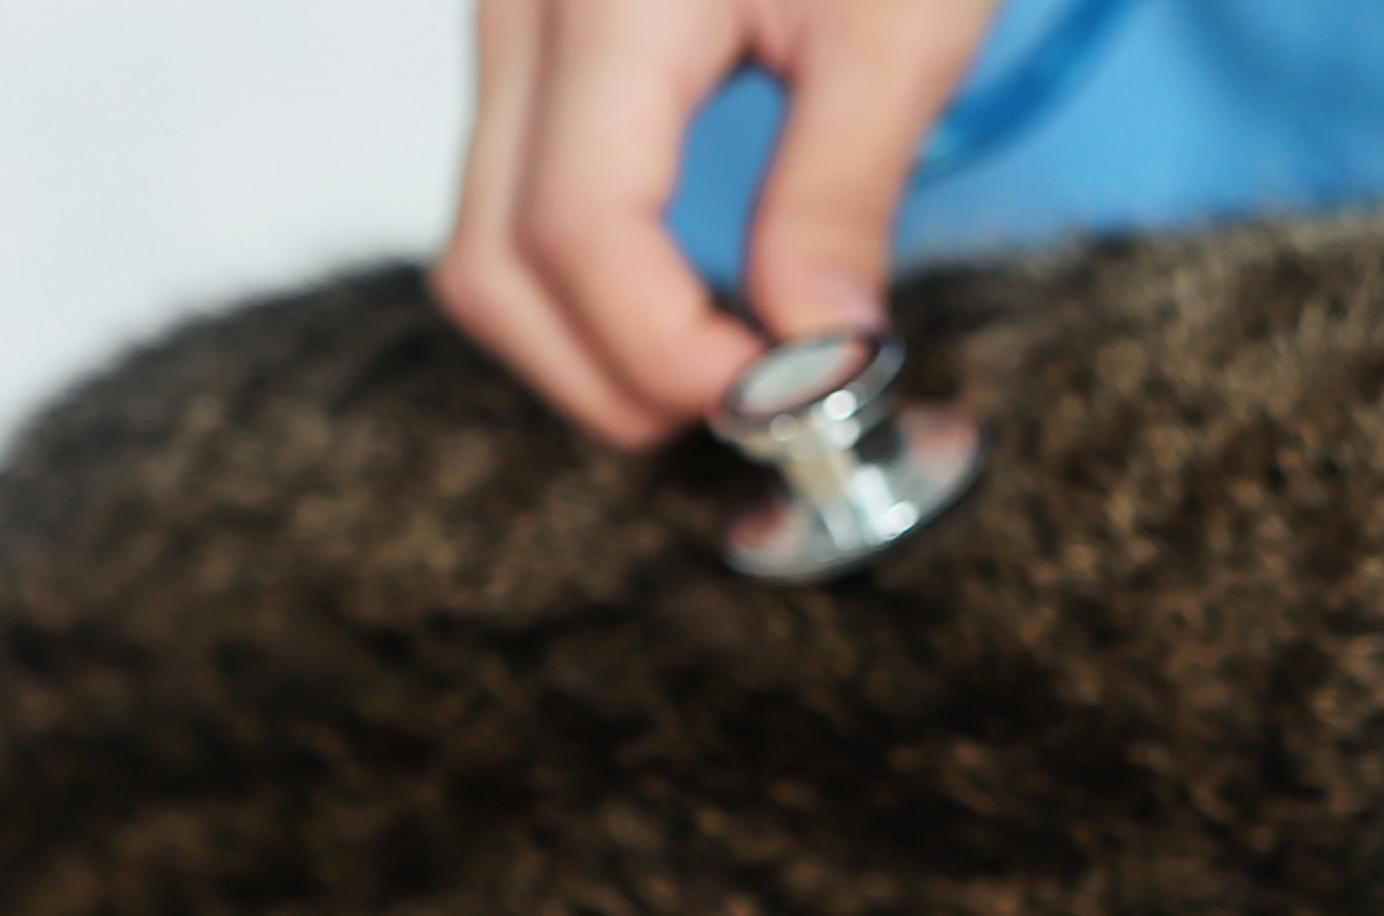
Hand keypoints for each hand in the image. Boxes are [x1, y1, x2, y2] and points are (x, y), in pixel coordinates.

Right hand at [435, 0, 998, 449]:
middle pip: (494, 265)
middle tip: (752, 408)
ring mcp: (504, 19)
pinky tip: (686, 293)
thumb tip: (814, 357)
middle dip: (614, 376)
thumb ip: (842, 193)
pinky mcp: (524, 32)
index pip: (581, 233)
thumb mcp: (902, 23)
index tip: (785, 399)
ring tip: (726, 361)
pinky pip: (508, 191)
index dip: (670, 352)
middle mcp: (521, 8)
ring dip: (588, 340)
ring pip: (481, 242)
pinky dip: (580, 275)